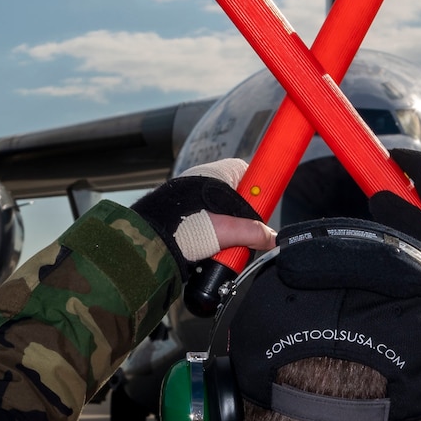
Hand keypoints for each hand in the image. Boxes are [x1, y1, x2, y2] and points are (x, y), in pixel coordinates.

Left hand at [129, 159, 274, 280]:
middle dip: (241, 219)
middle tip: (241, 235)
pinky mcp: (182, 213)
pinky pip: (206, 223)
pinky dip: (209, 236)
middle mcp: (203, 180)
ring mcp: (191, 196)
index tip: (263, 205)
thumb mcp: (226, 231)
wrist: (149, 242)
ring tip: (220, 245)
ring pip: (220, 213)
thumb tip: (272, 238)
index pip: (247, 171)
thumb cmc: (182, 226)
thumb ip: (253, 233)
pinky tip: (207, 248)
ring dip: (225, 232)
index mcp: (216, 173)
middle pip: (236, 197)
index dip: (257, 189)